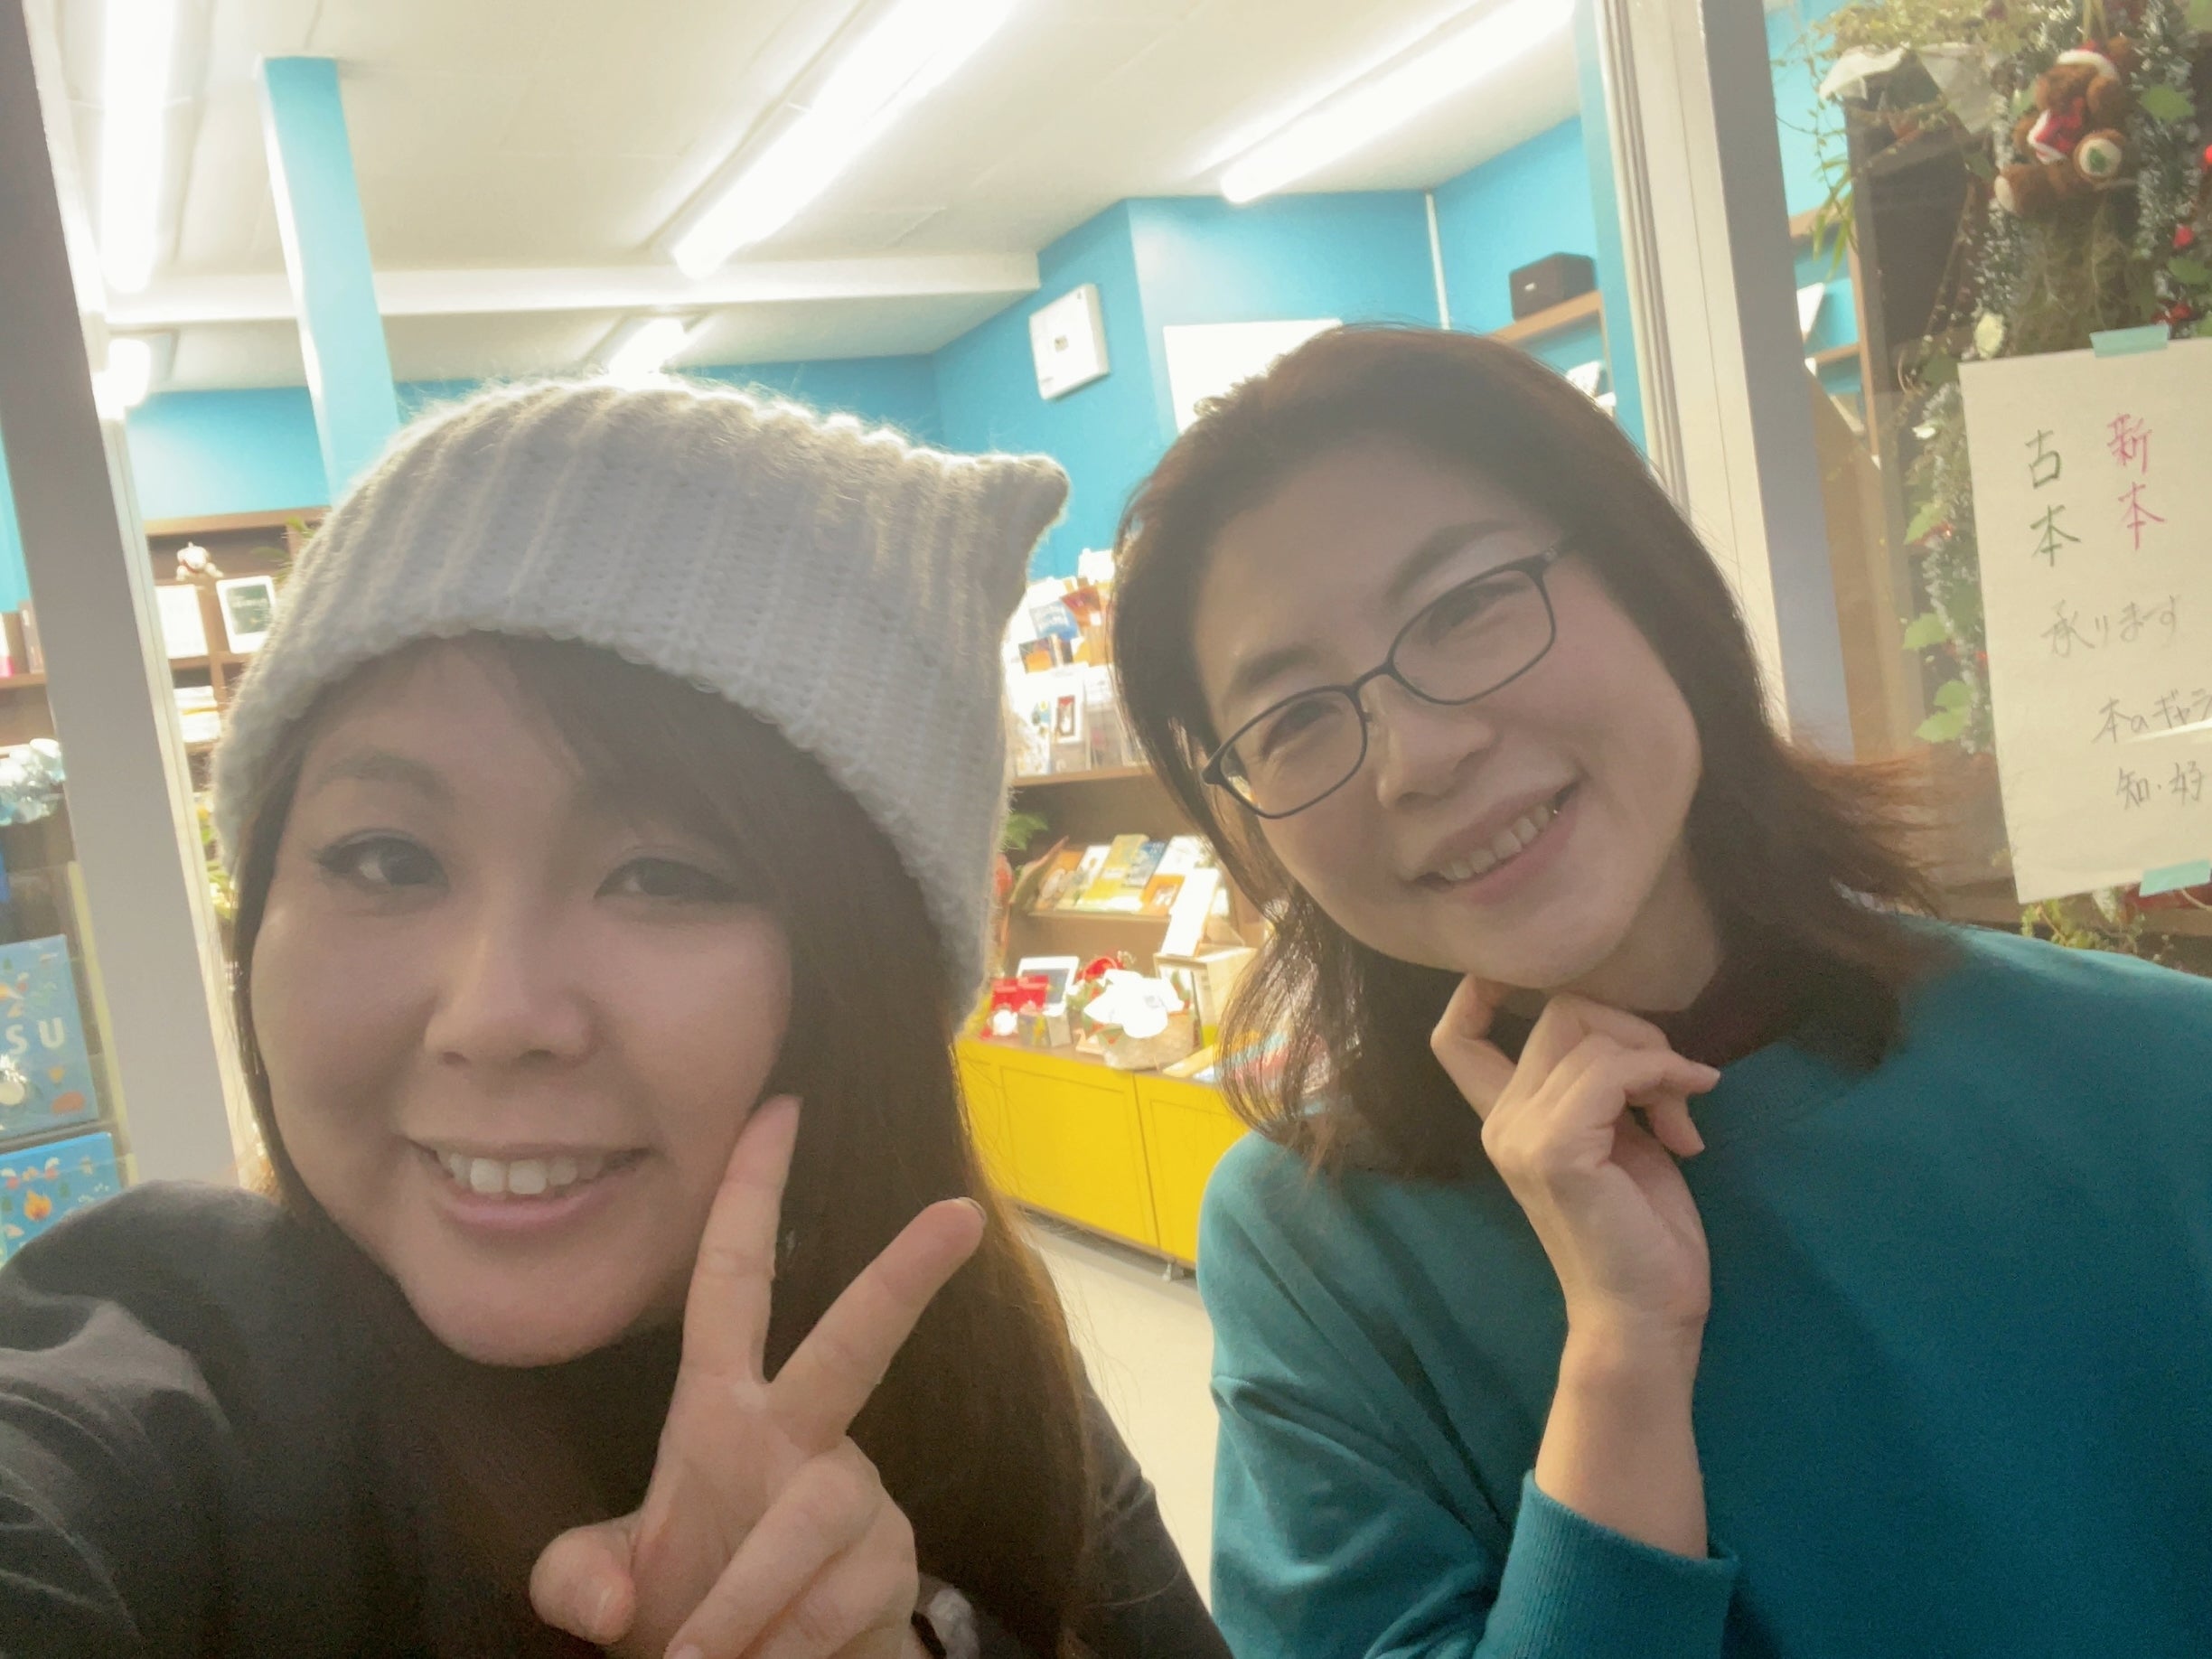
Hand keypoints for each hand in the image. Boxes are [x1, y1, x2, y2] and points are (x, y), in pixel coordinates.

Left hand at [530, 1097, 985, 1657]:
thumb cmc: (689, 1616)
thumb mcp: (612, 1590)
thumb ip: (579, 1577)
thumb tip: (598, 1604)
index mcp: (725, 1411)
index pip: (733, 1282)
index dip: (749, 1195)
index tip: (779, 1107)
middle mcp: (801, 1437)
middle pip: (852, 1343)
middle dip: (903, 1277)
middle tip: (957, 1216)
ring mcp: (855, 1497)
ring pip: (812, 1516)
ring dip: (746, 1598)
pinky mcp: (890, 1565)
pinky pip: (836, 1594)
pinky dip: (782, 1642)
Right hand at [1431, 983, 1719, 1352]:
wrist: (1645, 1317)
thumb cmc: (1642, 1236)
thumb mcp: (1618, 1138)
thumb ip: (1603, 1086)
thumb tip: (1635, 1034)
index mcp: (1507, 1118)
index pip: (1456, 1037)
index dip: (1485, 989)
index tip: (1555, 985)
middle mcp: (1502, 1121)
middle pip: (1559, 1012)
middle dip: (1633, 1030)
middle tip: (1674, 1088)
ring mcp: (1521, 1135)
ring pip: (1590, 1035)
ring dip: (1658, 1061)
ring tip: (1682, 1119)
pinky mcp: (1555, 1150)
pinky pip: (1612, 1070)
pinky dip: (1663, 1074)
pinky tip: (1691, 1110)